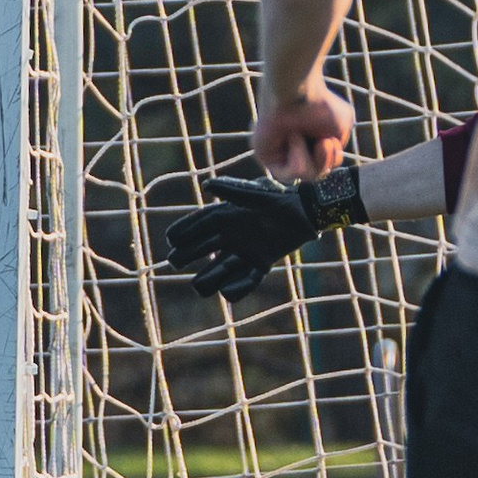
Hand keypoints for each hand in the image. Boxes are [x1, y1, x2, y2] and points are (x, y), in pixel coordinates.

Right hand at [160, 169, 363, 302]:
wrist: (307, 211)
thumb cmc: (281, 198)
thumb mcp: (256, 193)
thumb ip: (233, 190)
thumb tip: (207, 186)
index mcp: (227, 216)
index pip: (199, 225)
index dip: (183, 231)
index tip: (170, 239)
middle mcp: (232, 235)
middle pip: (203, 248)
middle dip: (187, 255)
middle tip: (176, 261)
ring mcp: (245, 251)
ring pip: (221, 268)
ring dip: (211, 276)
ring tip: (198, 286)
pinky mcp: (262, 263)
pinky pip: (248, 279)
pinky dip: (239, 287)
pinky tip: (228, 292)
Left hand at [251, 83, 352, 180]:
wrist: (297, 89)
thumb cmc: (319, 103)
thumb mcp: (340, 129)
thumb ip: (334, 150)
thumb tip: (318, 160)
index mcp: (312, 140)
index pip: (325, 165)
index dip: (333, 158)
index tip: (331, 140)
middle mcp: (295, 147)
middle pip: (317, 174)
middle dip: (325, 162)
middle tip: (324, 143)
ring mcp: (279, 153)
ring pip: (304, 176)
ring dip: (311, 158)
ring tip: (303, 135)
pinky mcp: (266, 156)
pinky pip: (287, 174)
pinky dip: (298, 157)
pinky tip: (294, 138)